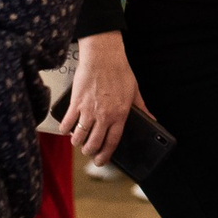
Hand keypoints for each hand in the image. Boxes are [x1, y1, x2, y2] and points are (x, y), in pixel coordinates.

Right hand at [62, 33, 143, 162]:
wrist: (103, 57)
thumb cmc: (120, 72)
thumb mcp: (135, 92)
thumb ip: (142, 108)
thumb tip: (152, 119)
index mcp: (120, 115)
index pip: (112, 142)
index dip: (105, 155)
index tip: (101, 161)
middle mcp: (104, 116)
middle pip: (93, 144)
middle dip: (89, 151)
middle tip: (88, 151)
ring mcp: (89, 110)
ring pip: (79, 137)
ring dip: (77, 142)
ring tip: (78, 140)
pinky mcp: (76, 103)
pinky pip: (67, 123)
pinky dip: (64, 129)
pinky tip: (66, 128)